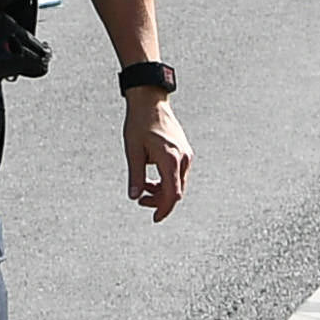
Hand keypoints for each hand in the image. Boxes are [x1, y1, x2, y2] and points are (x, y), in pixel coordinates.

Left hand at [125, 95, 189, 220]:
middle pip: (176, 190)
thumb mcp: (133, 150)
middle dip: (160, 200)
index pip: (172, 194)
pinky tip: (151, 177)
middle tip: (141, 201)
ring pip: (178, 182)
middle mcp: (183, 158)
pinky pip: (178, 172)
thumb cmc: (140, 123)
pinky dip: (166, 179)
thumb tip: (134, 196)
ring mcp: (186, 154)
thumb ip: (135, 175)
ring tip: (144, 187)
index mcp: (171, 159)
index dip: (164, 209)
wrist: (150, 101)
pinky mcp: (184, 150)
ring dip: (162, 190)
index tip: (155, 219)